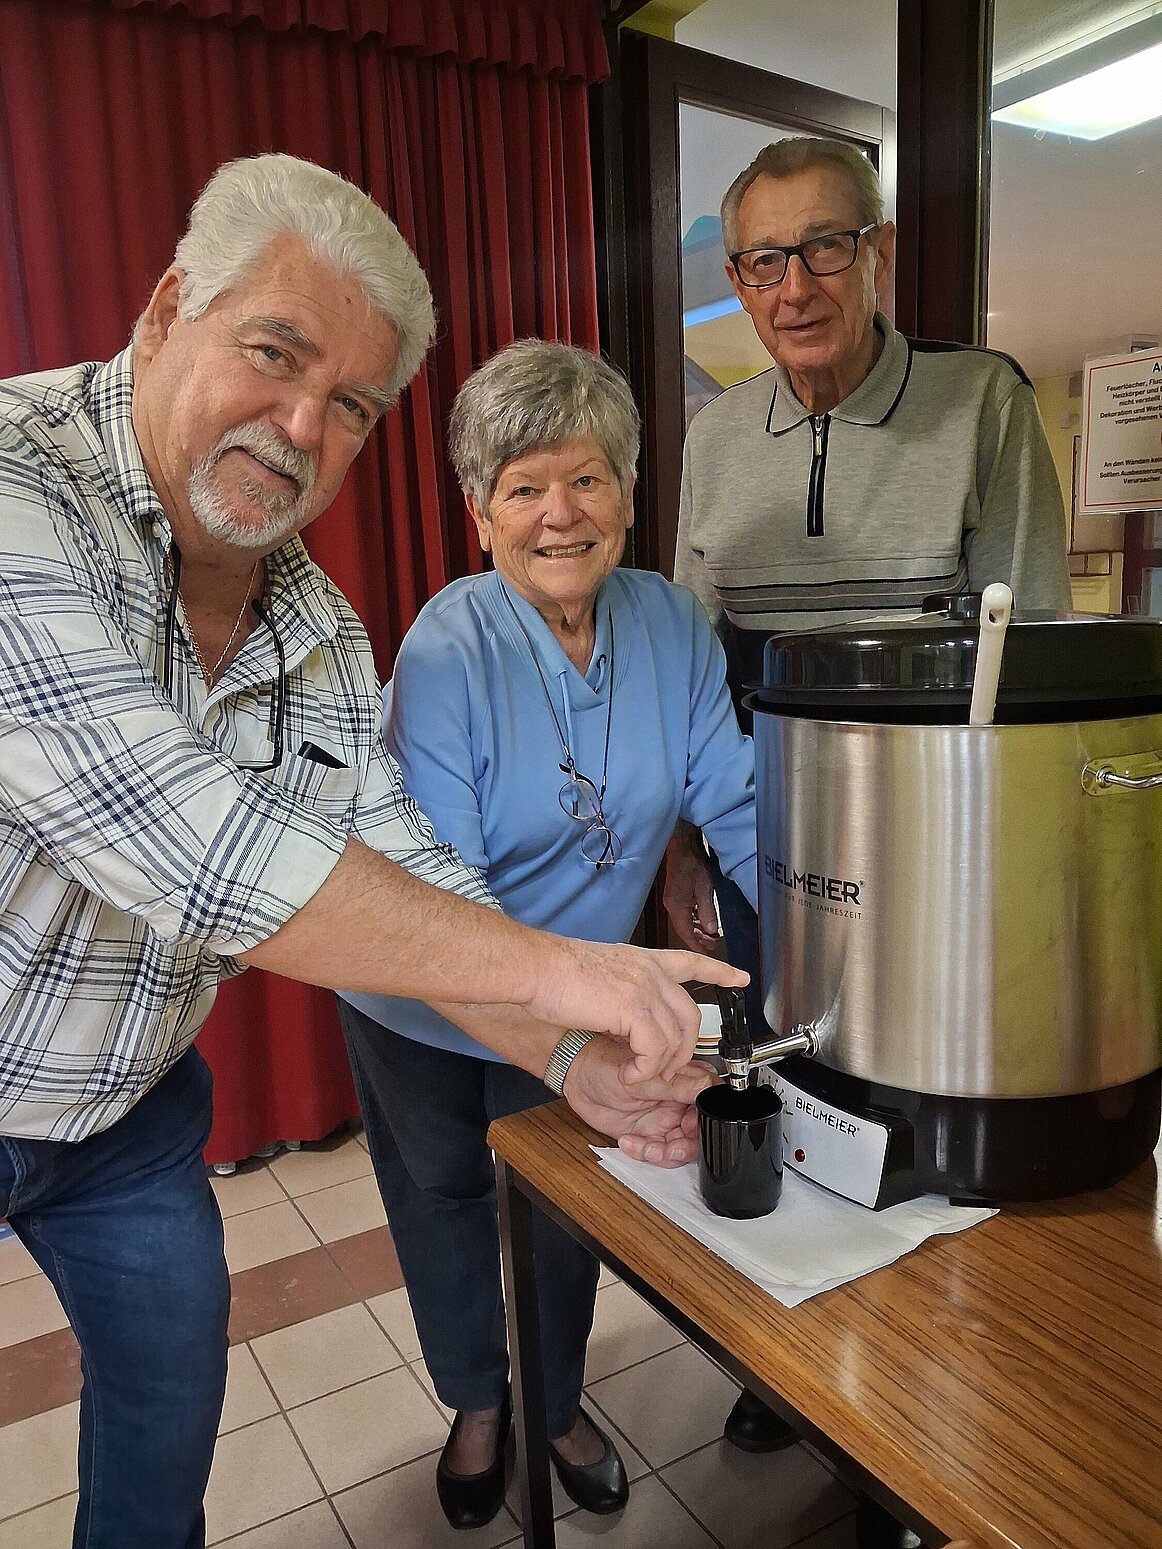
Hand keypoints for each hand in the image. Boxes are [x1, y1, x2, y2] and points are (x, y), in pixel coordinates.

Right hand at [525, 938, 746, 1083]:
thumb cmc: (554, 973)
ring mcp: (646, 988)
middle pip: (690, 1016)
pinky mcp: (634, 1009)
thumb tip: (628, 1016)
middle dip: (683, 1051)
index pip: (692, 961)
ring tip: (638, 1076)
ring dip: (660, 1066)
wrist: (536, 968)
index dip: (719, 971)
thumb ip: (623, 991)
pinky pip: (655, 1051)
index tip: (740, 978)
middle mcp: (651, 971)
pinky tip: (629, 1075)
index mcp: (643, 961)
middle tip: (663, 1070)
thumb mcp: (601, 974)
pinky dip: (645, 1070)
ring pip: (676, 1038)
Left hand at [561, 1037, 714, 1166]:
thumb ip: (677, 1086)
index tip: (689, 1126)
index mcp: (684, 1081)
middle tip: (670, 1145)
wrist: (576, 1079)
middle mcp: (677, 1102)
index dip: (705, 1121)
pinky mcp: (647, 1135)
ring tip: (649, 1148)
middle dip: (687, 1145)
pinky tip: (630, 1142)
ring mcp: (663, 1120)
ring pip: (681, 1148)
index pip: (709, 1104)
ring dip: (667, 1154)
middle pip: (700, 1133)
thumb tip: (708, 1088)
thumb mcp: (644, 1079)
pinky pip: (657, 1154)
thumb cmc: (605, 1064)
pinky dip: (645, 1153)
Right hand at [663, 830, 720, 952]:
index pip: (685, 933)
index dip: (696, 945)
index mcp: (677, 907)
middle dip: (698, 940)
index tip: (706, 954)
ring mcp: (673, 900)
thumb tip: (711, 930)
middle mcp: (672, 906)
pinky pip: (684, 913)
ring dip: (697, 930)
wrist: (683, 846)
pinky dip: (694, 920)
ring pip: (684, 922)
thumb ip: (707, 912)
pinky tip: (703, 921)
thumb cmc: (692, 864)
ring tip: (711, 936)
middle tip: (712, 946)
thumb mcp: (704, 889)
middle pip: (684, 930)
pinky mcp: (676, 895)